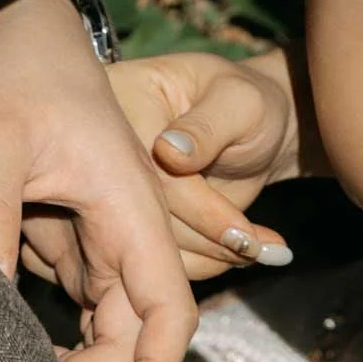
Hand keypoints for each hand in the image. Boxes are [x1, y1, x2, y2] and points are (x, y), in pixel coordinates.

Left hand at [0, 0, 198, 361]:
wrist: (21, 35)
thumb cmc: (18, 77)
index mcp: (130, 204)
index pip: (170, 308)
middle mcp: (129, 226)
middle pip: (137, 327)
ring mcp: (104, 232)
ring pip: (110, 320)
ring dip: (77, 361)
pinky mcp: (76, 233)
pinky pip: (81, 299)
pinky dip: (57, 333)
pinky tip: (12, 343)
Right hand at [111, 47, 308, 281]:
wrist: (255, 128)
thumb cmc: (249, 105)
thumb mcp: (240, 104)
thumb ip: (207, 128)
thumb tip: (169, 151)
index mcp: (123, 99)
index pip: (150, 170)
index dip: (199, 208)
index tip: (243, 234)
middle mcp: (107, 148)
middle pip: (142, 216)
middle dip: (207, 238)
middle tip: (254, 247)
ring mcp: (114, 188)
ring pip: (147, 248)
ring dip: (208, 257)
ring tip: (254, 248)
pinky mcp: (129, 221)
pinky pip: (154, 259)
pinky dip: (203, 262)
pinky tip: (240, 251)